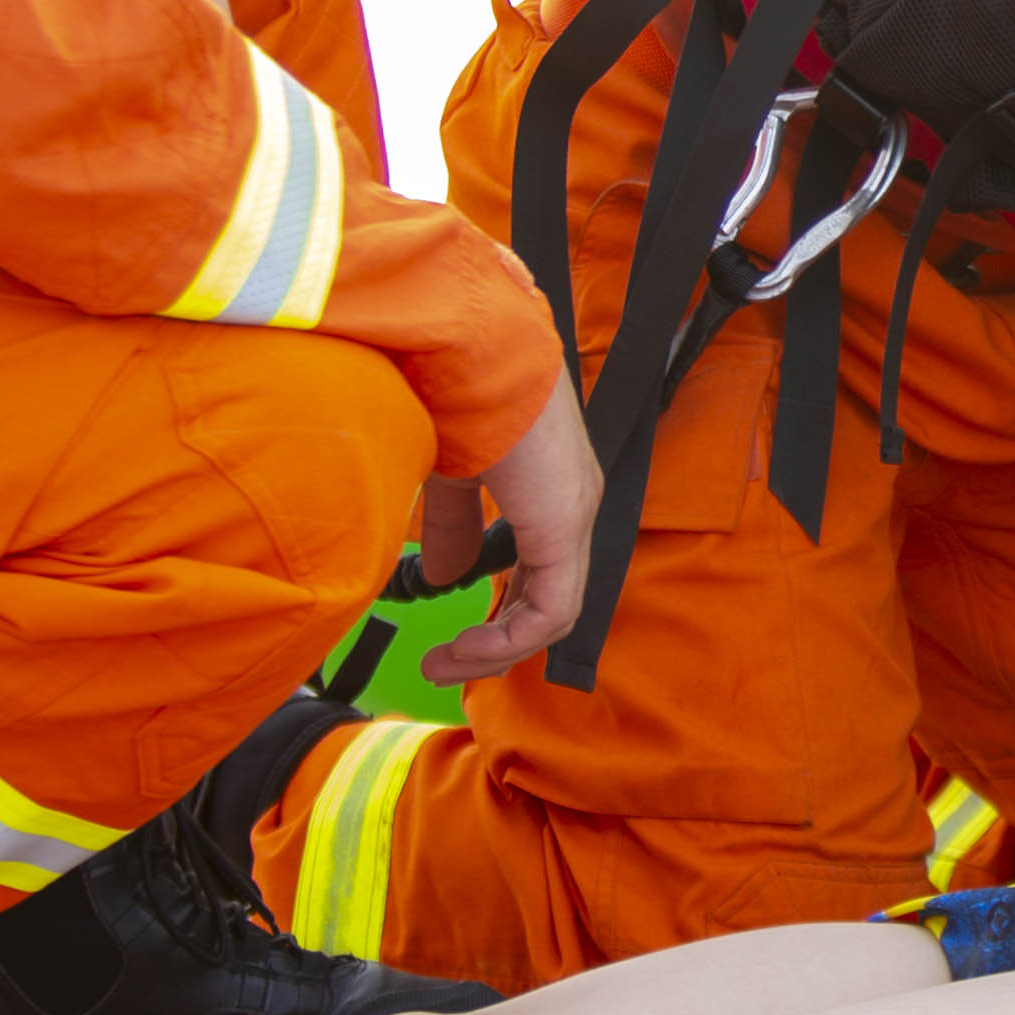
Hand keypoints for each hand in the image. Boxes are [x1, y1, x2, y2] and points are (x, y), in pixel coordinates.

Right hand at [416, 382, 604, 683]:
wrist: (463, 349)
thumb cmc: (452, 394)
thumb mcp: (448, 477)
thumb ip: (450, 529)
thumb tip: (441, 578)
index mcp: (549, 490)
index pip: (539, 574)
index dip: (500, 616)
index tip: (452, 639)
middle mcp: (571, 505)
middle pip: (549, 601)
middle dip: (496, 644)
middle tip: (443, 665)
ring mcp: (573, 515)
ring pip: (554, 614)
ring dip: (497, 650)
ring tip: (443, 664)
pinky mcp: (564, 524)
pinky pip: (553, 611)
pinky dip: (509, 639)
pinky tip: (466, 646)